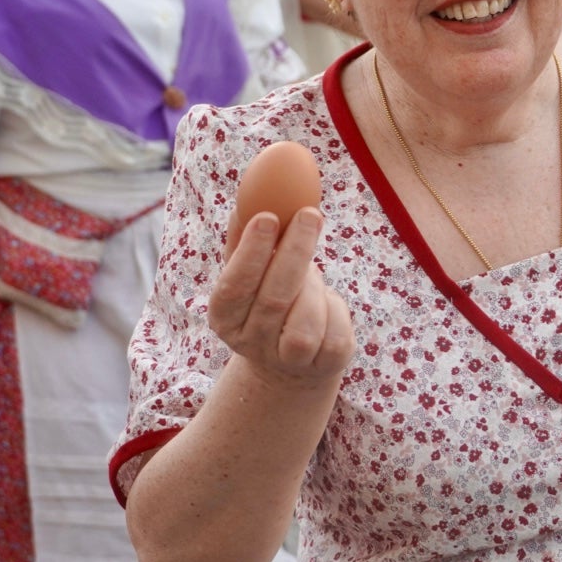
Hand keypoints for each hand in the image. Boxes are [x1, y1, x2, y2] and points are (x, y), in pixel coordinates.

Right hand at [208, 209, 353, 390]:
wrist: (289, 360)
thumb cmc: (266, 297)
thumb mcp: (250, 272)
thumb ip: (245, 237)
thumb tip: (249, 195)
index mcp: (224, 316)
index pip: (234, 284)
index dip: (251, 252)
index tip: (269, 216)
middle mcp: (250, 343)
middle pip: (275, 298)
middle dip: (295, 251)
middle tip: (310, 214)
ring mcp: (287, 360)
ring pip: (307, 320)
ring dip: (316, 286)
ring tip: (311, 276)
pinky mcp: (323, 366)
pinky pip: (337, 332)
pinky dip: (336, 308)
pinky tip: (326, 304)